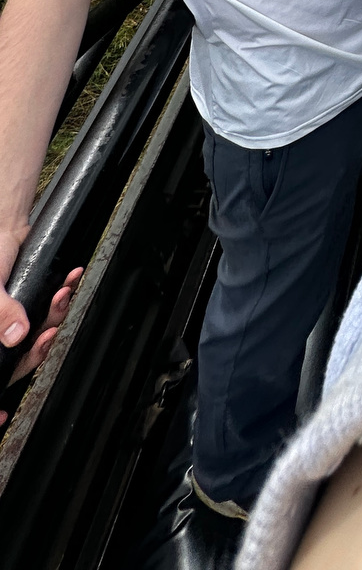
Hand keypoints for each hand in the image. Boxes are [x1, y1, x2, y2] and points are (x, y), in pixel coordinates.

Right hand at [2, 262, 83, 421]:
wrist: (3, 229)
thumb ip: (0, 312)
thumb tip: (16, 336)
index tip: (0, 419)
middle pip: (16, 360)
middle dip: (37, 348)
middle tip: (50, 333)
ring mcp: (11, 322)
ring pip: (35, 337)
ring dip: (54, 317)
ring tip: (62, 296)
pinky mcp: (27, 306)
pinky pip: (46, 313)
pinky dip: (60, 300)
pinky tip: (68, 285)